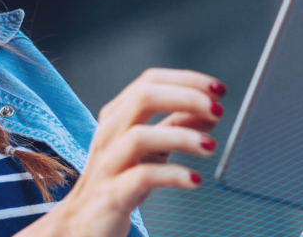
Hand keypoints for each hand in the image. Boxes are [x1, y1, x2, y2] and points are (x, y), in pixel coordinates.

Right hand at [22, 68, 226, 236]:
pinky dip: (172, 176)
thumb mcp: (149, 149)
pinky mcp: (112, 194)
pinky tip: (194, 180)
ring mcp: (108, 163)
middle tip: (219, 110)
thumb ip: (175, 126)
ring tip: (211, 146)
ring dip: (181, 136)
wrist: (83, 225)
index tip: (219, 90)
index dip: (187, 81)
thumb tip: (209, 109)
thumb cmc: (118, 182)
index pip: (150, 81)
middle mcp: (109, 134)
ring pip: (140, 136)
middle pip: (143, 97)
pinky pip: (141, 177)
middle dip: (186, 98)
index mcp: (117, 117)